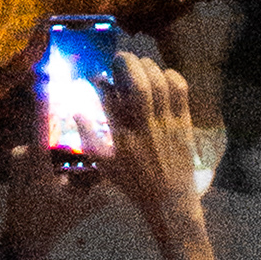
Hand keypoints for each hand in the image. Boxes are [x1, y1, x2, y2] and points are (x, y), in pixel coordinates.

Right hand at [98, 44, 202, 225]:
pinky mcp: (183, 121)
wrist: (169, 201)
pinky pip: (180, 89)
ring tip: (140, 64)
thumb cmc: (134, 183)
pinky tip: (162, 75)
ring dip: (147, 66)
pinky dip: (170, 75)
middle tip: (119, 59)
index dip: (102, 81)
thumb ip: (89, 138)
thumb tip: (76, 110)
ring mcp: (166, 123)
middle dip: (126, 63)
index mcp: (122, 137)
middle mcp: (144, 127)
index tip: (99, 75)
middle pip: (136, 84)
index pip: (109, 99)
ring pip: (158, 82)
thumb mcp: (105, 165)